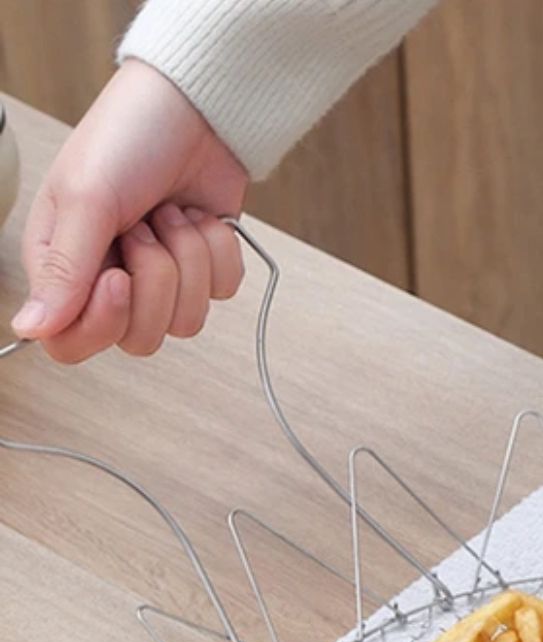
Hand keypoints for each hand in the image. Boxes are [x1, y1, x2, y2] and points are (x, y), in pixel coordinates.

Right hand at [11, 59, 248, 362]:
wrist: (195, 110)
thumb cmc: (128, 138)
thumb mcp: (85, 198)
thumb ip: (64, 270)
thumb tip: (31, 330)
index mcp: (64, 266)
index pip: (72, 341)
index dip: (102, 323)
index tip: (119, 279)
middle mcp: (110, 280)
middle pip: (138, 339)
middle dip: (154, 281)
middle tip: (146, 228)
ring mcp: (161, 279)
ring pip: (186, 323)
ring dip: (187, 261)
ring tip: (171, 215)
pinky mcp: (205, 271)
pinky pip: (221, 294)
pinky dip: (217, 252)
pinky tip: (199, 217)